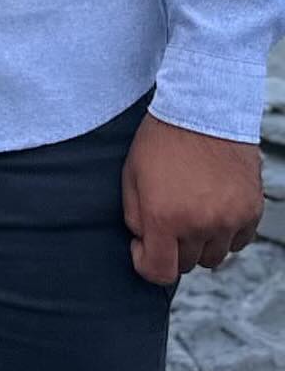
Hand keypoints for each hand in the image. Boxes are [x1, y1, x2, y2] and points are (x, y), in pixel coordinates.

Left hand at [121, 111, 262, 282]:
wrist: (203, 109)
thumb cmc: (163, 138)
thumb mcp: (131, 173)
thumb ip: (134, 214)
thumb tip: (142, 241)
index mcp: (164, 217)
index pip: (159, 272)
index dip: (145, 264)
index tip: (141, 246)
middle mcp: (199, 225)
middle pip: (186, 264)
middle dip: (171, 247)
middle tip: (166, 217)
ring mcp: (228, 220)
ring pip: (213, 257)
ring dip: (199, 243)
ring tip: (190, 211)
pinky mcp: (250, 212)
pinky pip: (237, 242)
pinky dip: (224, 233)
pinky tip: (212, 208)